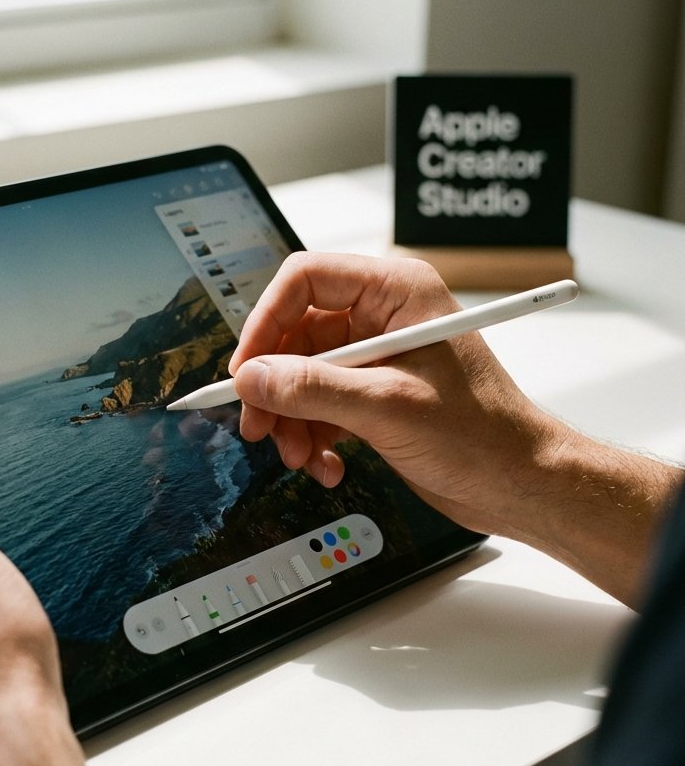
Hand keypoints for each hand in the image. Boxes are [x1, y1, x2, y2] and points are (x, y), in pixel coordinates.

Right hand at [228, 252, 562, 535]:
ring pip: (301, 375)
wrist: (520, 485)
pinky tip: (327, 465)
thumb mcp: (388, 407)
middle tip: (258, 426)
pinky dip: (313, 436)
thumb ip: (312, 389)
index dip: (266, 322)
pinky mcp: (373, 393)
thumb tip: (252, 377)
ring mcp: (377, 356)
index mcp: (396, 292)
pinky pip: (319, 404)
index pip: (305, 280)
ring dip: (292, 419)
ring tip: (300, 457)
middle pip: (295, 334)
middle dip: (275, 386)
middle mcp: (383, 316)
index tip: (246, 369)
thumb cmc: (482, 435)